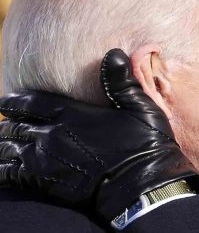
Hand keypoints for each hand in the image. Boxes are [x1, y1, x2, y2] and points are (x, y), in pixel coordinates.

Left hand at [0, 49, 198, 220]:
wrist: (142, 185)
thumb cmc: (145, 145)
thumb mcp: (140, 107)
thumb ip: (121, 81)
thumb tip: (114, 53)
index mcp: (71, 113)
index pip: (28, 102)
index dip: (14, 101)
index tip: (7, 101)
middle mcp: (52, 134)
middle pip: (14, 125)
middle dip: (8, 124)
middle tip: (7, 124)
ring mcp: (46, 160)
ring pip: (8, 148)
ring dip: (4, 145)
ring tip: (4, 145)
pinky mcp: (46, 182)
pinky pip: (11, 174)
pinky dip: (3, 169)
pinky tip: (5, 169)